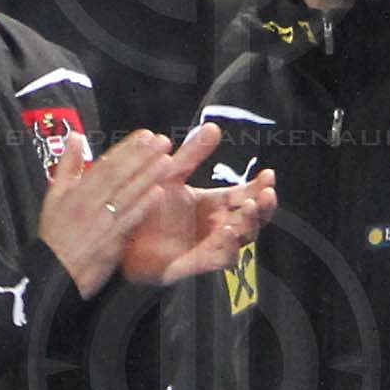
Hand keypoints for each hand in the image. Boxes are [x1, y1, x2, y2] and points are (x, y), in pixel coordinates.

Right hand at [43, 125, 224, 295]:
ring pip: (127, 194)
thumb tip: (76, 138)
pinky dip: (143, 205)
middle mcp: (89, 203)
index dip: (127, 149)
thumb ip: (68, 165)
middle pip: (119, 175)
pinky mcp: (111, 241)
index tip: (145, 136)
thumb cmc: (56, 236)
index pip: (106, 163)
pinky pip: (129, 219)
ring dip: (149, 176)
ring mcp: (101, 222)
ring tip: (167, 160)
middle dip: (143, 156)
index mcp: (76, 191)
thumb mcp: (54, 196)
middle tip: (162, 141)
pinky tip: (159, 192)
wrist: (54, 272)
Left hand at [120, 129, 276, 286]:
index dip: (260, 187)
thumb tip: (214, 127)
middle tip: (267, 193)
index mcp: (214, 204)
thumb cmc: (146, 205)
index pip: (246, 195)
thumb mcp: (171, 174)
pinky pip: (222, 258)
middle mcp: (217, 225)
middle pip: (252, 219)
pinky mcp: (198, 262)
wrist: (121, 231)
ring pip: (243, 239)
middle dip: (263, 207)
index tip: (268, 174)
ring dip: (250, 223)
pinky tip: (228, 231)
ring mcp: (210, 245)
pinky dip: (229, 247)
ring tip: (248, 207)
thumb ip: (193, 154)